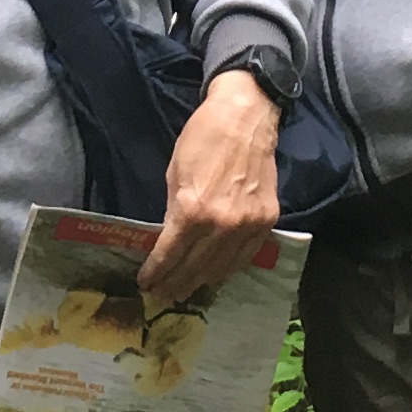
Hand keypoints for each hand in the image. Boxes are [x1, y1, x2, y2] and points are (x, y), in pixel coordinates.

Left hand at [142, 70, 282, 310]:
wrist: (245, 118)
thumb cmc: (203, 138)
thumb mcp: (175, 174)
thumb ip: (173, 211)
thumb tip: (170, 240)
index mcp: (192, 211)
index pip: (169, 255)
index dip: (155, 272)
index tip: (145, 282)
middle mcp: (222, 225)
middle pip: (194, 267)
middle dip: (175, 283)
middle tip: (163, 294)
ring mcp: (247, 226)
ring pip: (221, 269)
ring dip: (201, 282)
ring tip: (186, 289)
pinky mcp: (267, 221)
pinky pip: (245, 256)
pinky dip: (229, 268)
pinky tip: (216, 273)